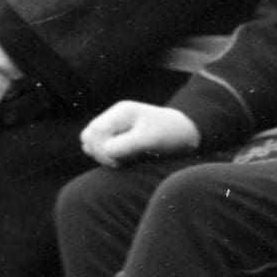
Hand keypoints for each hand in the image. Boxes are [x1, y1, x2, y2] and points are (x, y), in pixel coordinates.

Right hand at [79, 102, 199, 166]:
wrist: (186, 131)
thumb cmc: (171, 133)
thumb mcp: (150, 139)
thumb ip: (125, 145)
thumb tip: (104, 152)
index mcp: (121, 112)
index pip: (95, 132)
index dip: (101, 150)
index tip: (118, 163)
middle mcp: (115, 116)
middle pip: (89, 136)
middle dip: (100, 153)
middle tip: (121, 163)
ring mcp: (115, 125)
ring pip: (93, 142)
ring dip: (104, 155)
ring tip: (126, 160)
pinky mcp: (118, 135)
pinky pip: (102, 147)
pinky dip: (109, 156)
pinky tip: (126, 159)